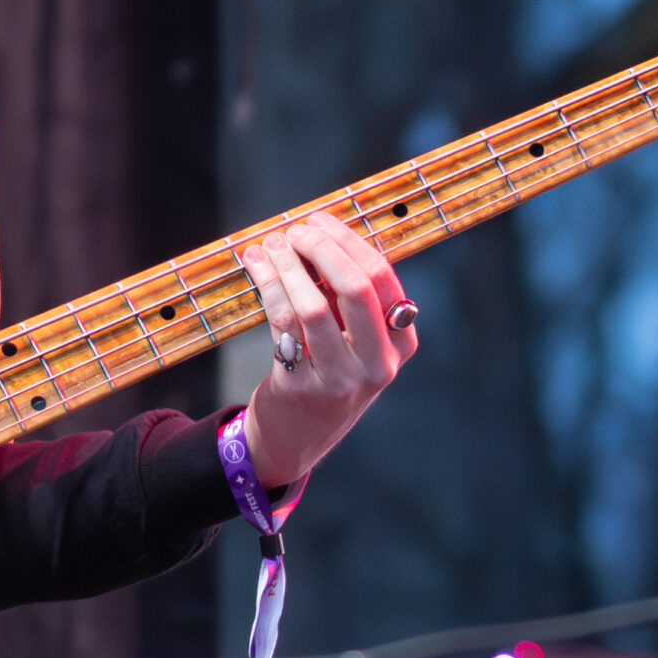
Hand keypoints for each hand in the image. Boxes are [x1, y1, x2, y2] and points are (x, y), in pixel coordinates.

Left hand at [237, 211, 417, 491]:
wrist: (297, 437)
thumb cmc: (327, 373)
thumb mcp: (356, 341)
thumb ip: (349, 297)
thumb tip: (319, 233)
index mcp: (401, 343)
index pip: (382, 278)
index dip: (347, 241)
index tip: (319, 220)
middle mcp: (378, 363)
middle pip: (356, 288)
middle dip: (321, 248)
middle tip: (294, 231)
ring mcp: (340, 379)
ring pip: (313, 306)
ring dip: (287, 267)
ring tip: (269, 245)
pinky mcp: (301, 387)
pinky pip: (282, 325)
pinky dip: (267, 287)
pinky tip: (255, 267)